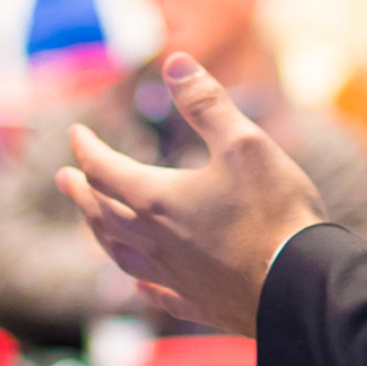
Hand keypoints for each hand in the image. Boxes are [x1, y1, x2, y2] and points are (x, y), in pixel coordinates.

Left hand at [59, 54, 326, 337]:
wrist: (301, 287)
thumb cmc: (274, 211)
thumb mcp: (245, 142)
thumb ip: (206, 103)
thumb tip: (175, 62)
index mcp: (158, 199)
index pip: (105, 170)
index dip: (86, 149)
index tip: (76, 134)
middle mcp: (156, 241)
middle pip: (103, 215)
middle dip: (82, 193)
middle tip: (66, 179)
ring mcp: (175, 277)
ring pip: (121, 256)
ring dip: (100, 235)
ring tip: (93, 224)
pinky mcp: (198, 303)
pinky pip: (157, 294)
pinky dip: (141, 284)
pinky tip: (139, 283)